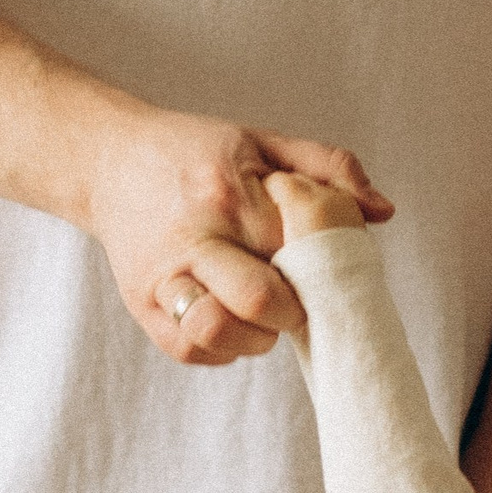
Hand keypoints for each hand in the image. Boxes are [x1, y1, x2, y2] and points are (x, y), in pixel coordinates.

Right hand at [86, 108, 391, 366]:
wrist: (107, 159)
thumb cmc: (198, 154)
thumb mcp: (264, 142)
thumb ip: (329, 168)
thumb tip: (384, 212)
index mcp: (230, 193)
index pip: (301, 247)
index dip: (326, 266)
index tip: (328, 267)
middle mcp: (192, 236)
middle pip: (259, 299)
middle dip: (292, 310)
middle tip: (297, 300)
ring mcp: (161, 275)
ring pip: (216, 332)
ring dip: (254, 338)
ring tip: (262, 318)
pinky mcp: (141, 305)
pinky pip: (189, 350)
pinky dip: (221, 350)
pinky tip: (232, 324)